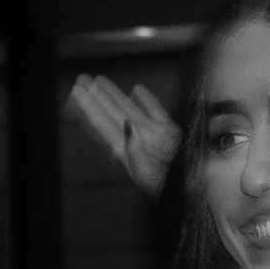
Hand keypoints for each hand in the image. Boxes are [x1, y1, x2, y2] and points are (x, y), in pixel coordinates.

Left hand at [68, 74, 179, 197]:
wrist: (192, 189)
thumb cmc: (168, 187)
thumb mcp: (147, 175)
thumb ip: (135, 150)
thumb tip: (128, 125)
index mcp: (127, 150)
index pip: (103, 123)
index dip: (90, 107)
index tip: (77, 92)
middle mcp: (137, 138)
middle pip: (112, 113)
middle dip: (97, 96)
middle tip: (81, 79)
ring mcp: (153, 133)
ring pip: (130, 108)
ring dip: (115, 94)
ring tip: (100, 80)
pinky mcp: (171, 131)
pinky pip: (157, 111)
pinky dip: (148, 99)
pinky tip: (137, 89)